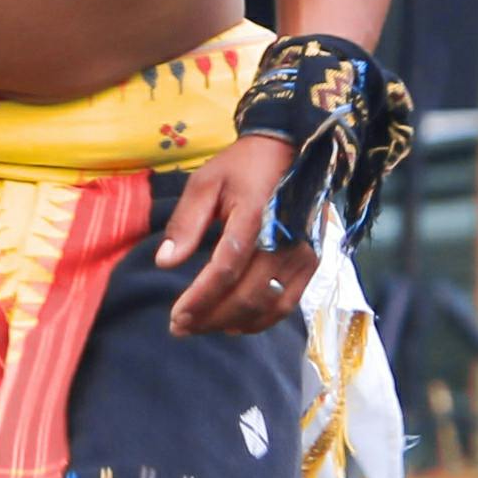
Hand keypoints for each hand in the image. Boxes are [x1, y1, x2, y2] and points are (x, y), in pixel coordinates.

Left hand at [158, 136, 317, 337]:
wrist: (292, 150)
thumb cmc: (243, 166)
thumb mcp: (206, 183)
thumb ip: (186, 222)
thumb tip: (165, 262)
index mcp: (255, 217)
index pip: (226, 269)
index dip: (200, 298)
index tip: (176, 316)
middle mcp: (284, 241)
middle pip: (246, 295)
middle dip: (210, 318)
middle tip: (180, 327)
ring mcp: (302, 254)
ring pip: (266, 306)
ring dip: (231, 323)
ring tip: (202, 326)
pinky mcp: (312, 262)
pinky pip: (287, 304)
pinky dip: (260, 321)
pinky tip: (235, 325)